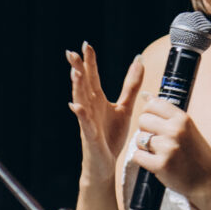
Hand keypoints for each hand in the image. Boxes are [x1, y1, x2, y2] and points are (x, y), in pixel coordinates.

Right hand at [67, 42, 142, 186]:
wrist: (106, 165)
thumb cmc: (111, 136)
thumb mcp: (125, 108)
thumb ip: (131, 86)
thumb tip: (138, 61)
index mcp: (98, 101)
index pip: (93, 77)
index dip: (90, 62)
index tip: (86, 45)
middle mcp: (90, 108)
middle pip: (83, 85)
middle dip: (78, 69)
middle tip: (72, 52)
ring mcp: (88, 122)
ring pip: (81, 101)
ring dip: (77, 87)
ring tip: (74, 73)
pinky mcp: (90, 136)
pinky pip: (85, 124)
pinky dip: (80, 115)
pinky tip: (76, 106)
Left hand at [134, 98, 210, 209]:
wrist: (208, 182)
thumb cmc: (197, 155)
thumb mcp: (187, 128)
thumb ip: (167, 113)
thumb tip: (145, 95)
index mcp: (183, 118)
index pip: (152, 104)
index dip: (149, 113)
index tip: (155, 123)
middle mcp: (175, 130)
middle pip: (142, 120)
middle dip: (145, 130)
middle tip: (156, 141)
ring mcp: (168, 147)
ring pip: (139, 139)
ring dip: (144, 147)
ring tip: (158, 153)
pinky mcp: (161, 165)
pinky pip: (138, 156)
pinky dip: (143, 161)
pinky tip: (154, 163)